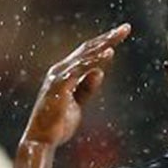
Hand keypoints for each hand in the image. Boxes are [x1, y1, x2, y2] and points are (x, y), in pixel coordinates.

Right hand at [21, 25, 130, 150]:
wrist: (42, 140)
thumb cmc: (58, 124)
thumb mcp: (77, 104)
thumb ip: (87, 88)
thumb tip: (100, 72)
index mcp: (64, 73)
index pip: (86, 54)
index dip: (103, 44)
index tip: (121, 35)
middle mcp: (60, 70)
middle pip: (87, 49)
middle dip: (107, 38)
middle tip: (126, 28)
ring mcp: (59, 76)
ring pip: (85, 55)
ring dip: (103, 44)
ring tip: (119, 35)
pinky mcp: (60, 85)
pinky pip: (80, 69)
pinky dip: (94, 60)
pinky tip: (108, 53)